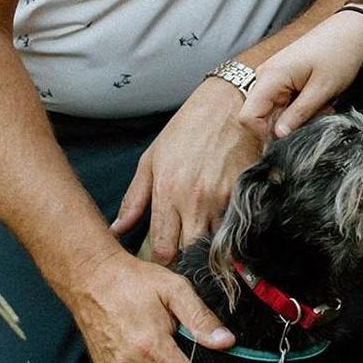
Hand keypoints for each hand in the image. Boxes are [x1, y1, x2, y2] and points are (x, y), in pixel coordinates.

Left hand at [112, 78, 264, 264]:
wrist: (230, 103)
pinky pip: (235, 224)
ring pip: (215, 241)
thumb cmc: (190, 126)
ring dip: (208, 242)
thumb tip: (118, 228)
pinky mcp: (243, 192)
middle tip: (184, 250)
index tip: (164, 256)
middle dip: (186, 255)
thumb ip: (135, 198)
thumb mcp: (152, 157)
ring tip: (202, 232)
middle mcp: (194, 199)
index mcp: (167, 190)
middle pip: (190, 251)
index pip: (163, 248)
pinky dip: (228, 226)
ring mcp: (222, 197)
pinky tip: (222, 217)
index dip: (163, 258)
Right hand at [239, 10, 362, 137]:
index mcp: (270, 77)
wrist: (350, 31)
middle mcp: (265, 76)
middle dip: (286, 125)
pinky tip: (318, 101)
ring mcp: (273, 76)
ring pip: (275, 110)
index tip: (289, 138)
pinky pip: (283, 101)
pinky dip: (299, 107)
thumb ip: (298, 114)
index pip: (247, 116)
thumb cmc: (338, 55)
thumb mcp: (322, 90)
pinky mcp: (283, 77)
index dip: (264, 133)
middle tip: (315, 119)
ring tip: (321, 108)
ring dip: (296, 116)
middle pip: (261, 115)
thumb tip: (277, 136)